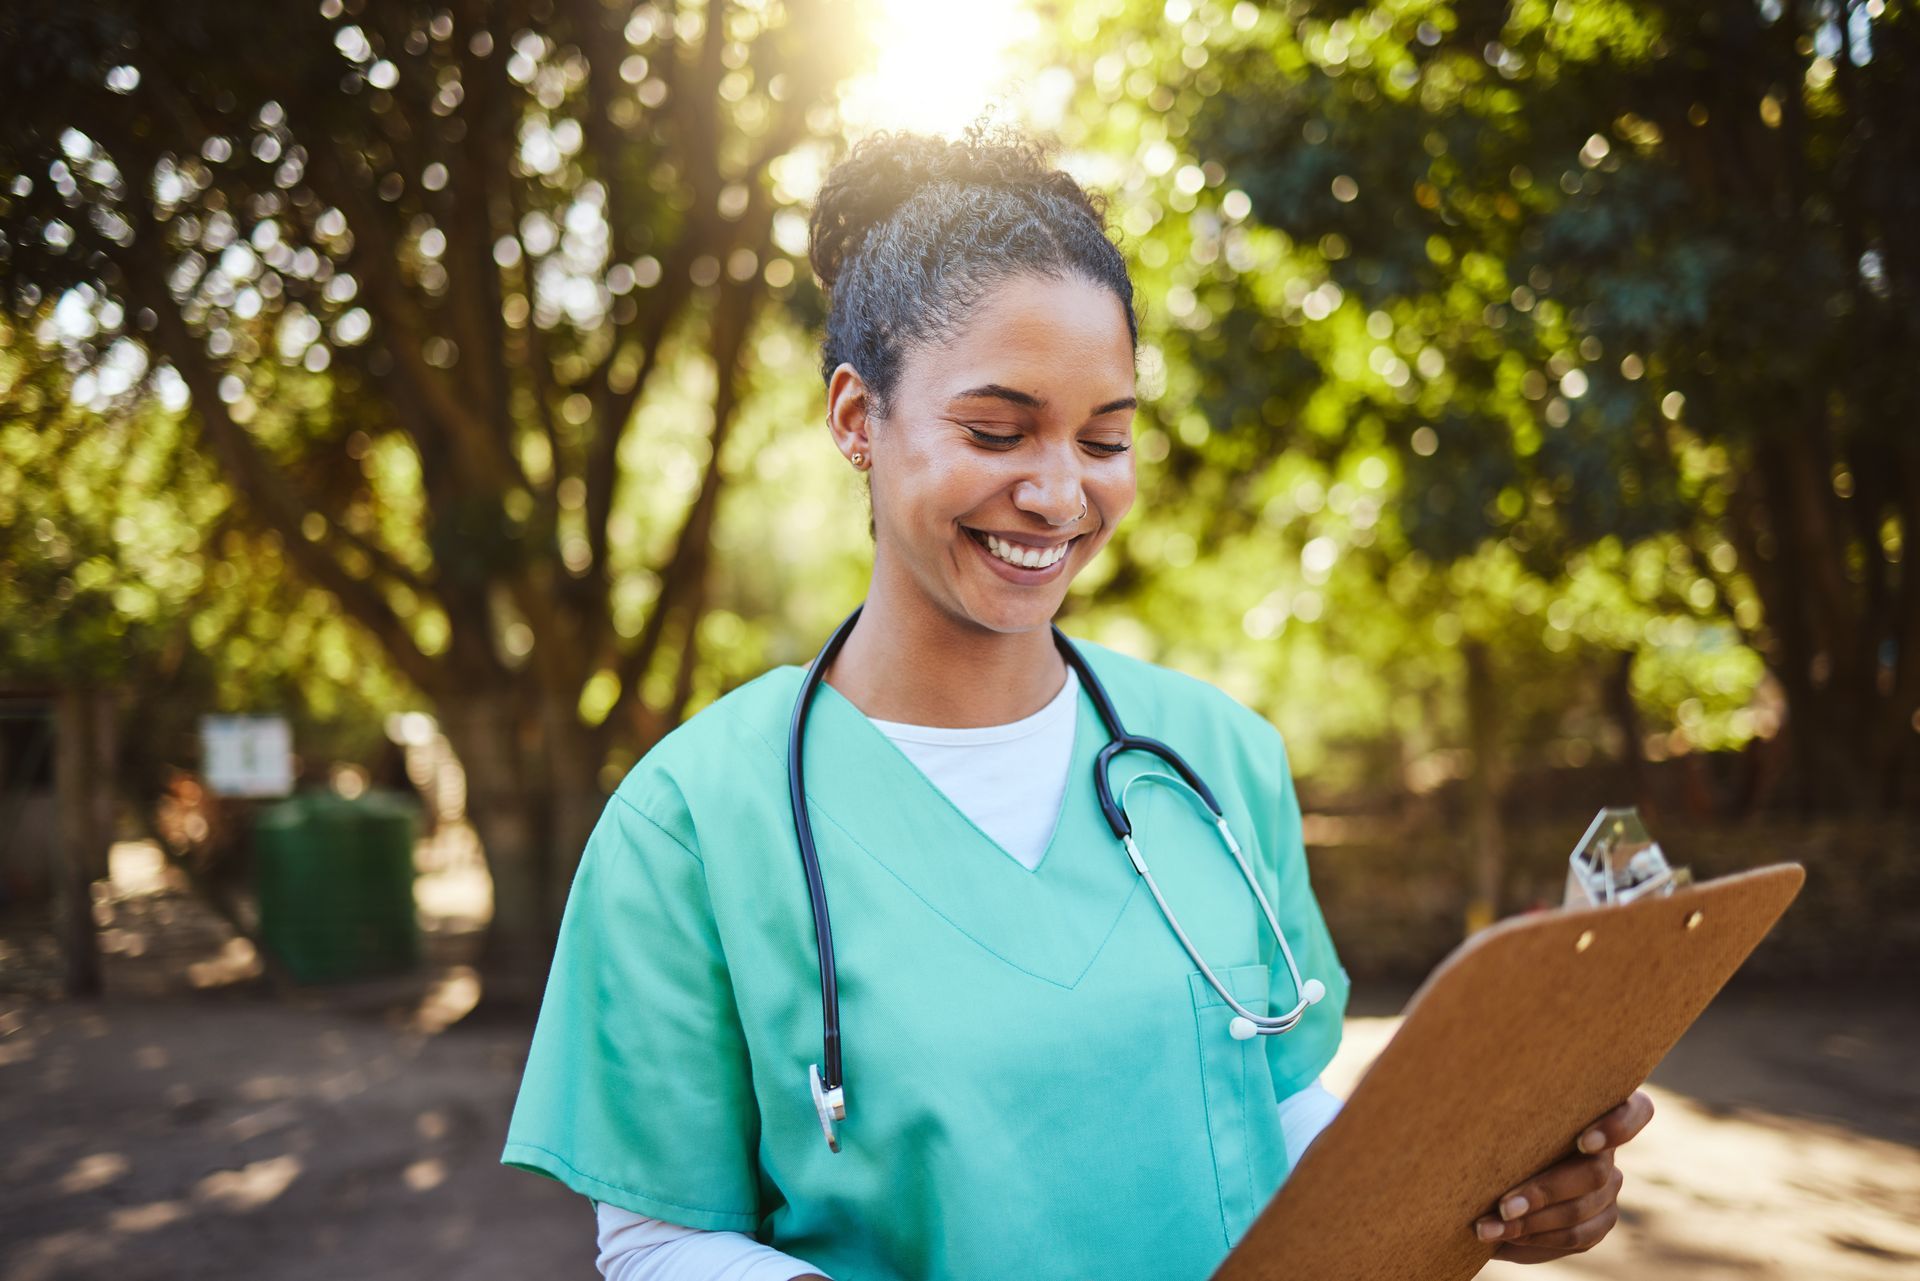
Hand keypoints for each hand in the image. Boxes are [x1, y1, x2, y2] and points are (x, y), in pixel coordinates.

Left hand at [1471, 1090, 1653, 1262]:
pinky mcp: (1600, 1220)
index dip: (1618, 1127)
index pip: (1636, 1111)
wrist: (1496, 1170)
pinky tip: (1505, 1239)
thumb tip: (1482, 1108)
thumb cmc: (1496, 1128)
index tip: (1584, 1142)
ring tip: (1488, 1228)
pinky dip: (1537, 1239)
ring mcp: (1609, 1189)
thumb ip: (1512, 1109)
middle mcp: (1608, 1152)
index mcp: (1594, 1110)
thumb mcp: (1504, 1115)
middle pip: (1593, 1173)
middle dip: (1543, 1192)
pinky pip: (1576, 1237)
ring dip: (1530, 1223)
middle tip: (1503, 1206)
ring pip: (1580, 1211)